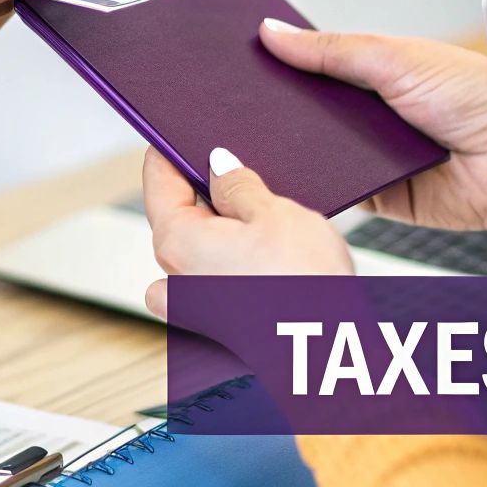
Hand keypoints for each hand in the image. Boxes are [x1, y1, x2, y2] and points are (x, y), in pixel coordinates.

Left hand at [142, 146, 353, 319]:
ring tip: (264, 218)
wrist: (329, 353)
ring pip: (198, 248)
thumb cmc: (302, 289)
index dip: (169, 151)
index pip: (158, 181)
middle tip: (241, 169)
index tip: (179, 132)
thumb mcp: (273, 214)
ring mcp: (195, 306)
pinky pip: (213, 280)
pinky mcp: (220, 325)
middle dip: (205, 190)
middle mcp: (175, 277)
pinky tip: (264, 257)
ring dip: (222, 230)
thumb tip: (219, 165)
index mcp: (175, 242)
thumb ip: (239, 185)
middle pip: (178, 214)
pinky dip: (230, 264)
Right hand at [258, 20, 486, 274]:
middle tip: (239, 96)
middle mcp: (373, 112)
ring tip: (257, 130)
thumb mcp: (397, 58)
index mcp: (380, 70)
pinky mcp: (376, 195)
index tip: (241, 54)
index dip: (281, 59)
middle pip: (308, 107)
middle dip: (279, 104)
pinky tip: (291, 168)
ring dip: (295, 143)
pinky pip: (333, 187)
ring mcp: (372, 154)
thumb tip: (275, 33)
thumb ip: (332, 50)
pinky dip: (315, 180)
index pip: (316, 61)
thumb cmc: (483, 100)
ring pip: (314, 148)